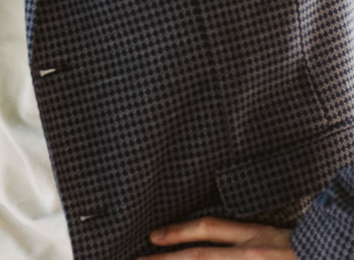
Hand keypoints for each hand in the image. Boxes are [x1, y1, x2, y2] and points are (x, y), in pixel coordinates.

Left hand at [144, 216, 296, 257]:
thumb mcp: (269, 233)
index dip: (178, 231)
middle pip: (200, 257)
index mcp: (254, 237)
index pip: (209, 229)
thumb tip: (204, 239)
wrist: (333, 251)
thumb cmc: (302, 247)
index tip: (152, 236)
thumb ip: (238, 235)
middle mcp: (251, 255)